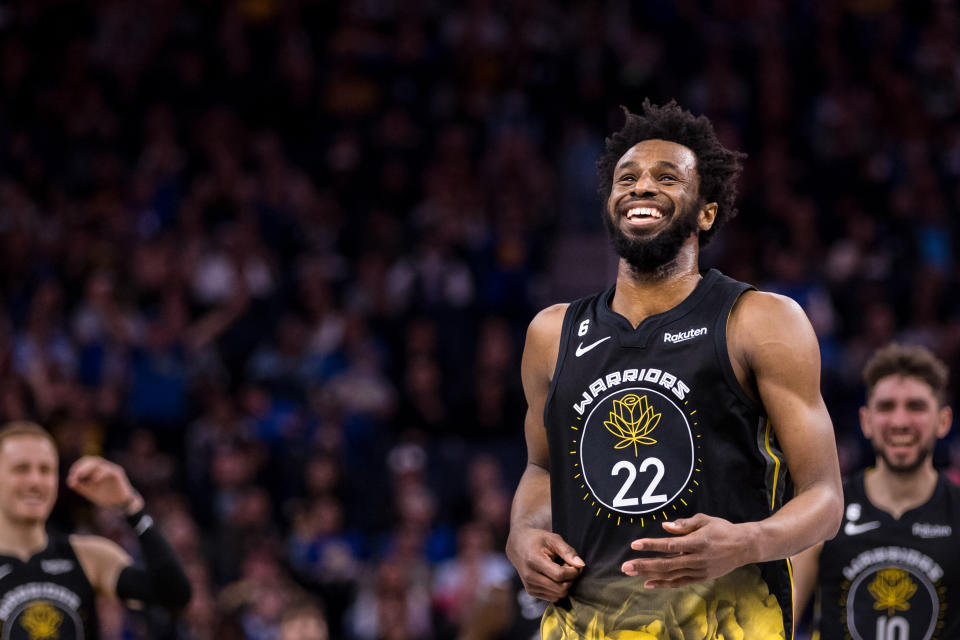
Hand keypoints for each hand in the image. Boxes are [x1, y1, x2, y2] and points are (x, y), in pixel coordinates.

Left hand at [66, 456, 139, 511]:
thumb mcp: (90, 492)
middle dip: (82, 466)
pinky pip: (108, 470)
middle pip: (92, 460)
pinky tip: (93, 481)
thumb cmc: (105, 496)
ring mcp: (112, 469)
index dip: (77, 467)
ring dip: (88, 469)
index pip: (86, 462)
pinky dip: (99, 474)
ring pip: (99, 463)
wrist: (119, 504)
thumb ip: (81, 486)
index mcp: (97, 470)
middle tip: (75, 474)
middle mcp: (105, 467)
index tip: (71, 475)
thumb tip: (69, 481)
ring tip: (80, 476)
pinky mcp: (118, 474)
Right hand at [506, 527, 583, 601]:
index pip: (560, 575)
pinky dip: (558, 589)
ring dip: (565, 584)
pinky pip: (553, 598)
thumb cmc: (538, 539)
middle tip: (568, 567)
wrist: (518, 544)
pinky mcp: (531, 591)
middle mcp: (529, 576)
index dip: (573, 571)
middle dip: (570, 579)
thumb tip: (581, 565)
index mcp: (534, 560)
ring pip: (558, 595)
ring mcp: (529, 586)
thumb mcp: (553, 539)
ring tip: (560, 570)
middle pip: (560, 589)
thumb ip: (568, 552)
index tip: (574, 564)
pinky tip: (555, 577)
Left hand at [621, 514, 754, 587]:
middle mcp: (697, 559)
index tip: (635, 544)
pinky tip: (648, 583)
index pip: (670, 545)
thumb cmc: (722, 529)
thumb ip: (684, 524)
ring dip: (649, 574)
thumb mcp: (704, 520)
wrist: (744, 546)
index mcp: (697, 542)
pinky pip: (679, 583)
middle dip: (644, 565)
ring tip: (631, 572)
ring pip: (670, 575)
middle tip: (625, 566)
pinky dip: (663, 584)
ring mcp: (699, 570)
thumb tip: (665, 526)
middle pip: (666, 564)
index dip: (651, 545)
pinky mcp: (701, 578)